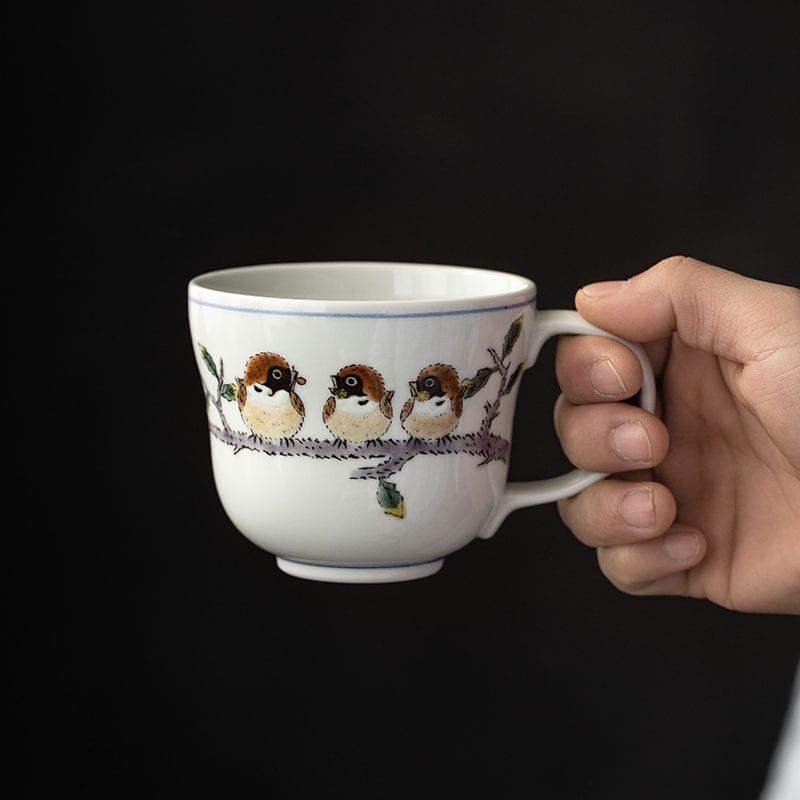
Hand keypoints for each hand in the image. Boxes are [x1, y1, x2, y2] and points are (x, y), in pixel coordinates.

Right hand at [554, 256, 799, 613]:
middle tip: (652, 444)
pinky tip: (694, 545)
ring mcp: (672, 493)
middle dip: (596, 439)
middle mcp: (666, 430)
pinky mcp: (684, 557)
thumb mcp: (771, 326)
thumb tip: (593, 299)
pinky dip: (640, 560)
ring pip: (580, 501)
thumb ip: (677, 294)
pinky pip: (620, 565)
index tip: (624, 378)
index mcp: (680, 370)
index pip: (587, 359)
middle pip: (574, 429)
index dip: (586, 369)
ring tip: (664, 508)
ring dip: (606, 508)